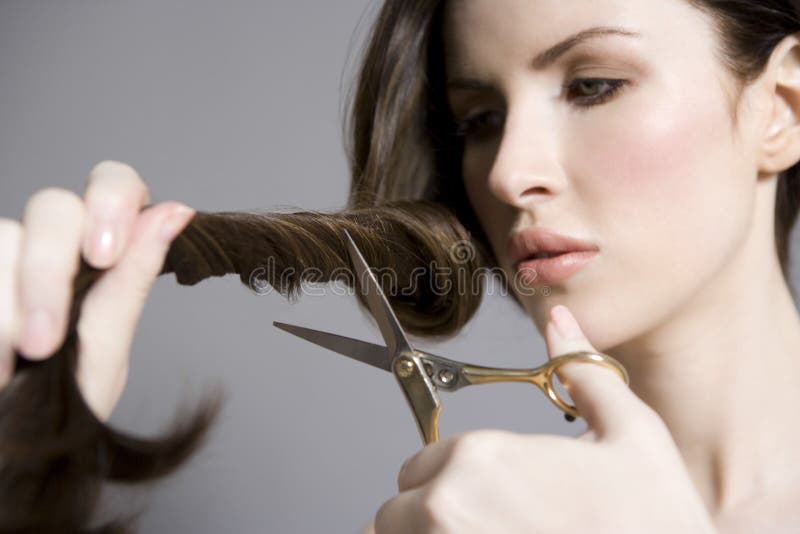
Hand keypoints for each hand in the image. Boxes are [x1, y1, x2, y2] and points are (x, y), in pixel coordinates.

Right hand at [0, 161, 194, 420]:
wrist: (4, 465)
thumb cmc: (54, 418)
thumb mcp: (100, 356)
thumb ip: (129, 284)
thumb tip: (177, 210)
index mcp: (98, 260)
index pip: (114, 187)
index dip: (112, 202)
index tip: (106, 255)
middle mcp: (47, 251)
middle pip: (53, 207)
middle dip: (48, 270)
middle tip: (45, 341)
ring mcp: (0, 265)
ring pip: (1, 237)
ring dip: (10, 305)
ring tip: (12, 366)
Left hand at [369, 305, 716, 532]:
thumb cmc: (655, 524)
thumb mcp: (634, 435)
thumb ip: (583, 371)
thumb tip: (560, 321)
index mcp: (482, 458)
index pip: (418, 465)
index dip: (450, 480)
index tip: (485, 497)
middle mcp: (447, 508)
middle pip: (397, 511)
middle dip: (432, 515)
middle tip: (492, 525)